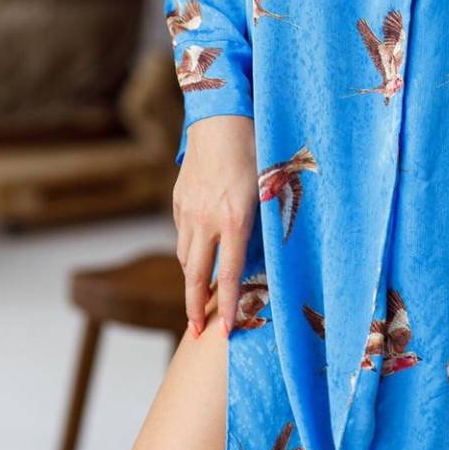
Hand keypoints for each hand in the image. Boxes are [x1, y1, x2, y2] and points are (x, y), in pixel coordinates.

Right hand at [172, 114, 257, 338]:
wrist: (220, 116)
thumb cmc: (254, 148)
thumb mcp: (269, 186)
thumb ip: (266, 221)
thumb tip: (268, 253)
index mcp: (234, 220)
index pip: (228, 276)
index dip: (228, 308)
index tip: (225, 333)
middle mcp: (206, 219)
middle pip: (196, 276)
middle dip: (195, 308)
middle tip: (196, 331)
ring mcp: (188, 210)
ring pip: (186, 256)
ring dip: (192, 281)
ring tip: (198, 300)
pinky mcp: (179, 199)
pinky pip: (182, 234)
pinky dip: (189, 250)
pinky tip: (198, 255)